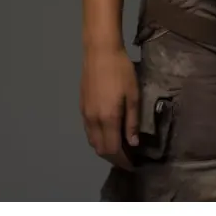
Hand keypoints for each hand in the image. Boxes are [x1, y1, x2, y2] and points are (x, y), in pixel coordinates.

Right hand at [80, 44, 140, 170]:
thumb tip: (133, 143)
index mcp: (108, 118)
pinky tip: (107, 131)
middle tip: (127, 156)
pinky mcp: (81, 106)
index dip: (122, 160)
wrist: (100, 51)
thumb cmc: (121, 70)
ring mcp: (85, 114)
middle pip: (100, 149)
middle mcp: (94, 120)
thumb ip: (132, 121)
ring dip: (104, 148)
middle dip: (114, 157)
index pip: (113, 150)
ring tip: (118, 145)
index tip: (132, 163)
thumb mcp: (133, 94)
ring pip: (92, 141)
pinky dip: (97, 137)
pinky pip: (88, 130)